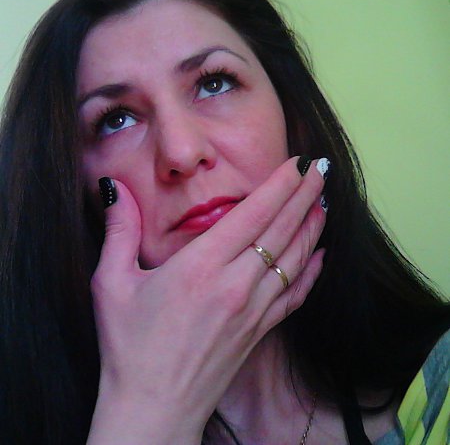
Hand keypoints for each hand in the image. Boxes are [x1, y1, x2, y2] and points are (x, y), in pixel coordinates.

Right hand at [88, 157, 326, 444]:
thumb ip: (118, 231)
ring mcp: (254, 310)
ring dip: (312, 226)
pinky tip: (322, 255)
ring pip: (295, 258)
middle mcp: (235, 284)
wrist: (154, 410)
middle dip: (305, 194)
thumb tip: (113, 188)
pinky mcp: (260, 331)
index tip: (296, 163)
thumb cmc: (129, 348)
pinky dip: (312, 271)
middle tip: (320, 167)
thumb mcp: (111, 284)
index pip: (253, 213)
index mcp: (200, 267)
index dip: (279, 185)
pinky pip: (296, 295)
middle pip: (282, 229)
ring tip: (324, 200)